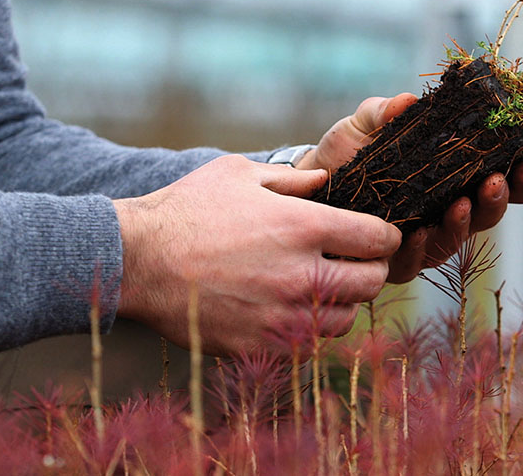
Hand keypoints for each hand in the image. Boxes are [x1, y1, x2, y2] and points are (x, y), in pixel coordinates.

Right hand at [114, 155, 400, 355]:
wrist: (138, 261)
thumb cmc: (188, 210)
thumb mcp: (239, 174)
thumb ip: (293, 179)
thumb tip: (327, 182)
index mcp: (305, 227)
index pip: (379, 239)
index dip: (384, 235)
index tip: (377, 235)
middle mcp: (303, 275)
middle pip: (373, 281)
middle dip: (370, 267)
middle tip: (354, 260)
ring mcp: (285, 316)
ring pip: (347, 318)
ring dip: (342, 301)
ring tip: (320, 285)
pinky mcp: (264, 347)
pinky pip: (312, 345)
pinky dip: (311, 328)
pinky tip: (293, 310)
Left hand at [298, 93, 522, 283]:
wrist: (308, 184)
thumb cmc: (348, 151)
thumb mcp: (366, 124)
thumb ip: (385, 111)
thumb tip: (405, 101)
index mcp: (455, 176)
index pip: (503, 179)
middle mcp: (448, 210)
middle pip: (490, 213)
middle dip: (499, 199)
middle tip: (497, 180)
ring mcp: (424, 238)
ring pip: (457, 239)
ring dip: (465, 223)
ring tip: (462, 204)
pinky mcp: (395, 260)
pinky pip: (414, 262)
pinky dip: (418, 247)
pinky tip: (416, 233)